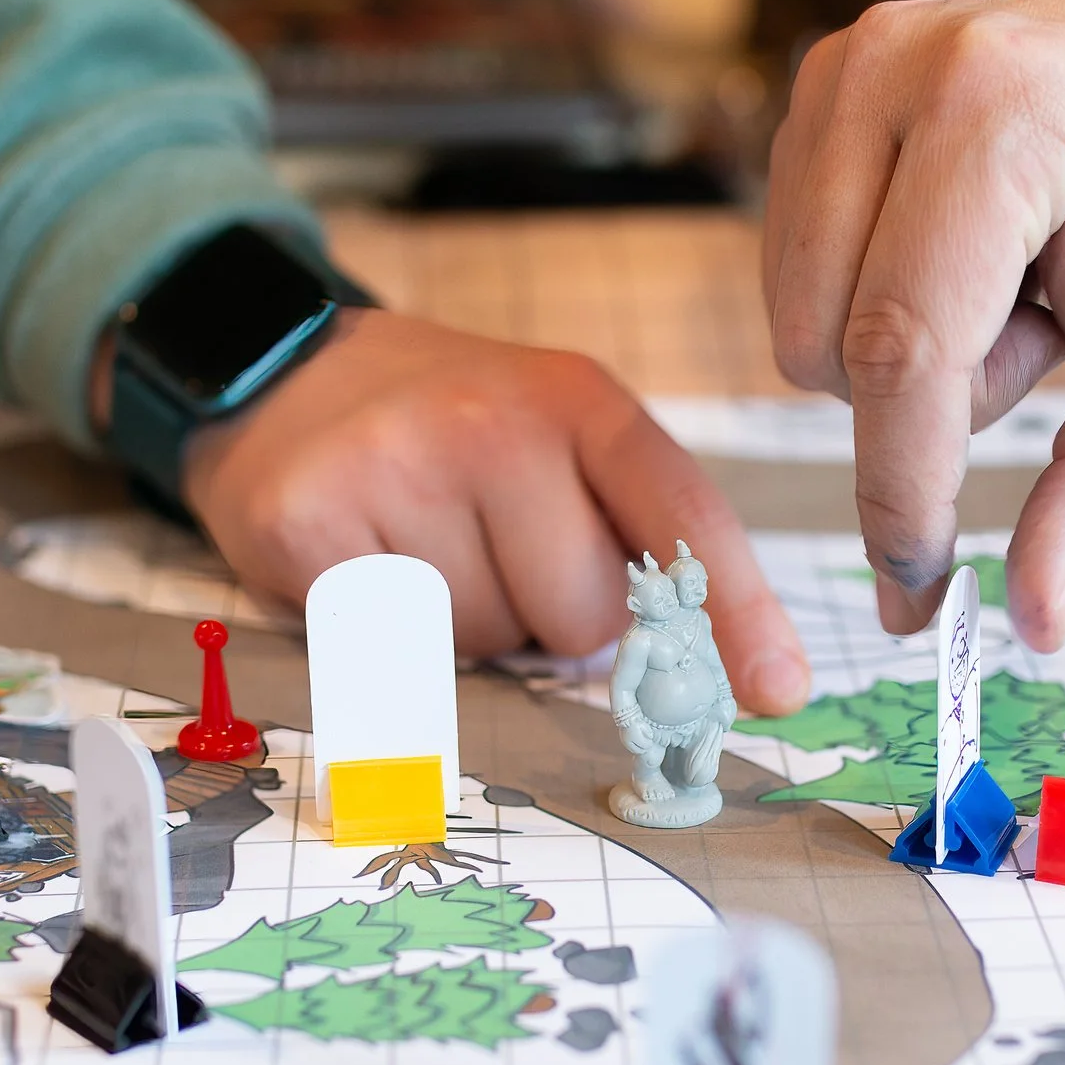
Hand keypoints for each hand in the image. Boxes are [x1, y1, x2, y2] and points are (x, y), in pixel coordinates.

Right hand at [178, 309, 812, 714]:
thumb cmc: (452, 435)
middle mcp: (493, 420)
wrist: (286, 374)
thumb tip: (688, 675)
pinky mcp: (306, 517)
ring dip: (466, 624)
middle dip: (547, 614)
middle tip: (490, 545)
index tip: (778, 690)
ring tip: (424, 545)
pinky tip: (362, 559)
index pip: (681, 519)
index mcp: (579, 400)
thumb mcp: (559, 441)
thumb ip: (631, 533)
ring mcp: (395, 463)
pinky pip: (389, 646)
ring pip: (486, 641)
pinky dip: (382, 632)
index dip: (738, 612)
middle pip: (580, 617)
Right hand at [763, 0, 1064, 649]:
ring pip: (798, 320)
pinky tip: (963, 253)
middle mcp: (893, 69)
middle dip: (931, 399)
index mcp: (1004, 113)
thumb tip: (1036, 621)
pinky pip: (792, 272)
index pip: (903, 347)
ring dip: (901, 353)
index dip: (903, 491)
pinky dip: (872, 300)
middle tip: (1047, 331)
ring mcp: (840, 69)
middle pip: (831, 346)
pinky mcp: (813, 87)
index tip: (921, 594)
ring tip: (1010, 284)